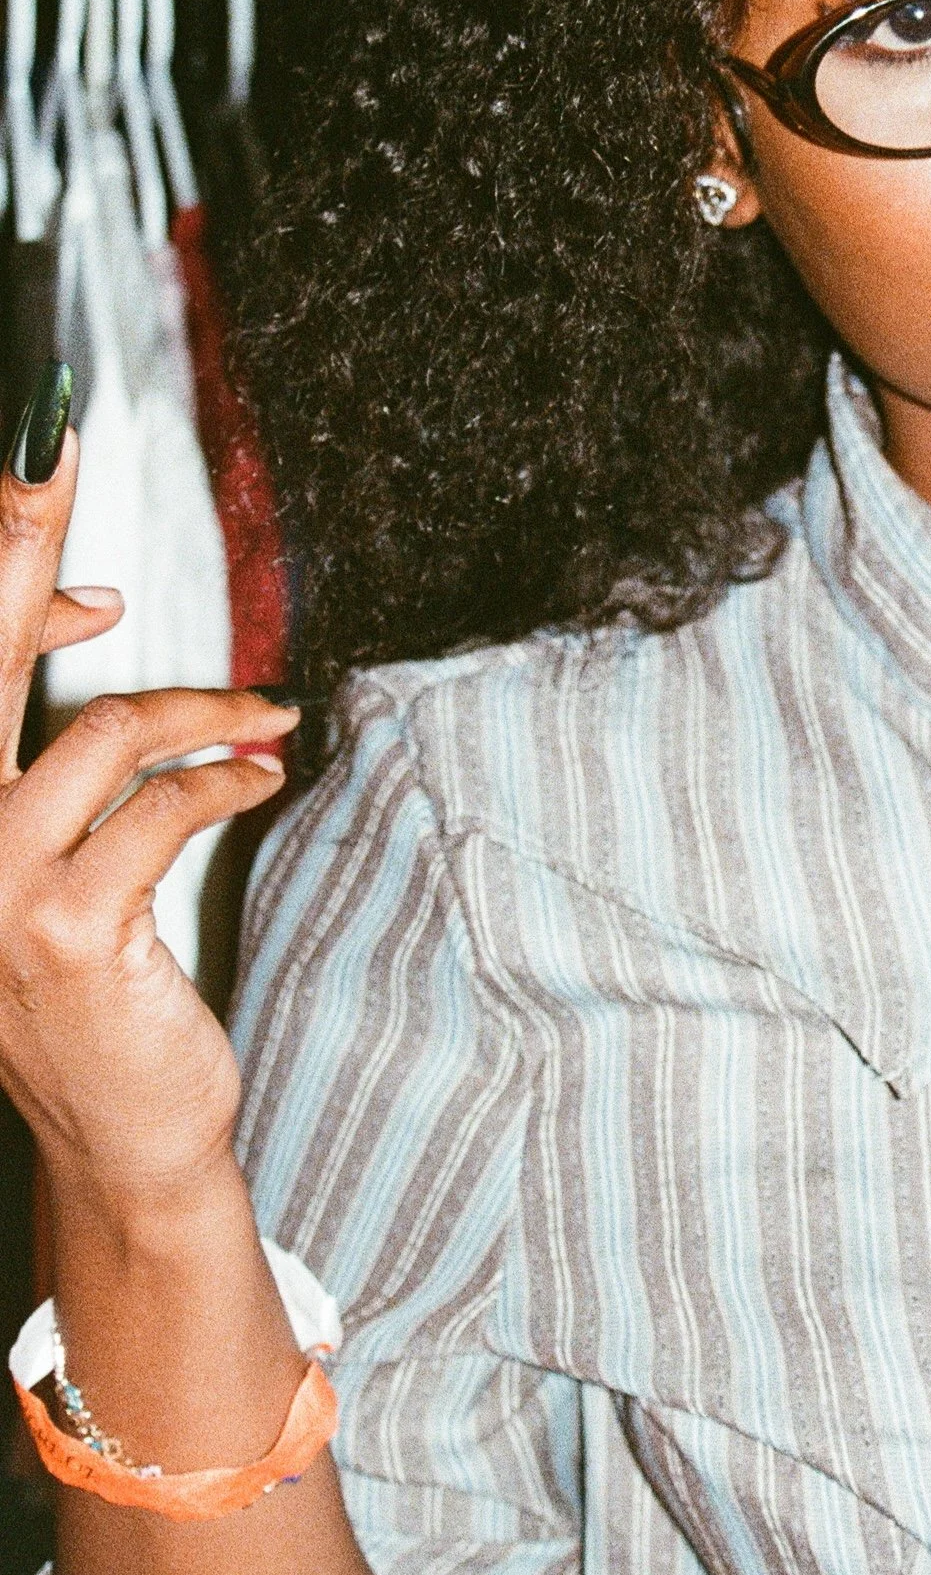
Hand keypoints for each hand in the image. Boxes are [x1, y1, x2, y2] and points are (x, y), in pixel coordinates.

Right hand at [0, 364, 296, 1236]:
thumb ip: (60, 746)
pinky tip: (259, 775)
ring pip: (105, 731)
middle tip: (54, 441)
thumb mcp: (56, 857)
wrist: (120, 1132)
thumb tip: (85, 605)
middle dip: (15, 537)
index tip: (43, 473)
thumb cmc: (96, 990)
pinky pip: (164, 805)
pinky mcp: (72, 925)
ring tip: (261, 714)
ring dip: (204, 706)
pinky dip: (226, 777)